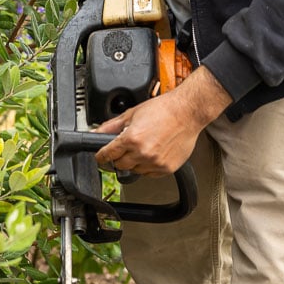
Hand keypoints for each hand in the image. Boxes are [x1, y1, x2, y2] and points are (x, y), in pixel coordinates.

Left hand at [94, 67, 231, 176]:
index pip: (107, 154)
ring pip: (134, 171)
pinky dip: (148, 166)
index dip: (101, 156)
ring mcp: (155, 162)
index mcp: (131, 138)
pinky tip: (152, 153)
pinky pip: (149, 174)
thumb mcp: (132, 114)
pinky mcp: (166, 168)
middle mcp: (143, 152)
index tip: (100, 157)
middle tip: (124, 149)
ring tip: (143, 147)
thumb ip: (111, 126)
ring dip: (134, 162)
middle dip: (118, 158)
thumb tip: (97, 132)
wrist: (187, 112)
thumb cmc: (163, 109)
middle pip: (119, 165)